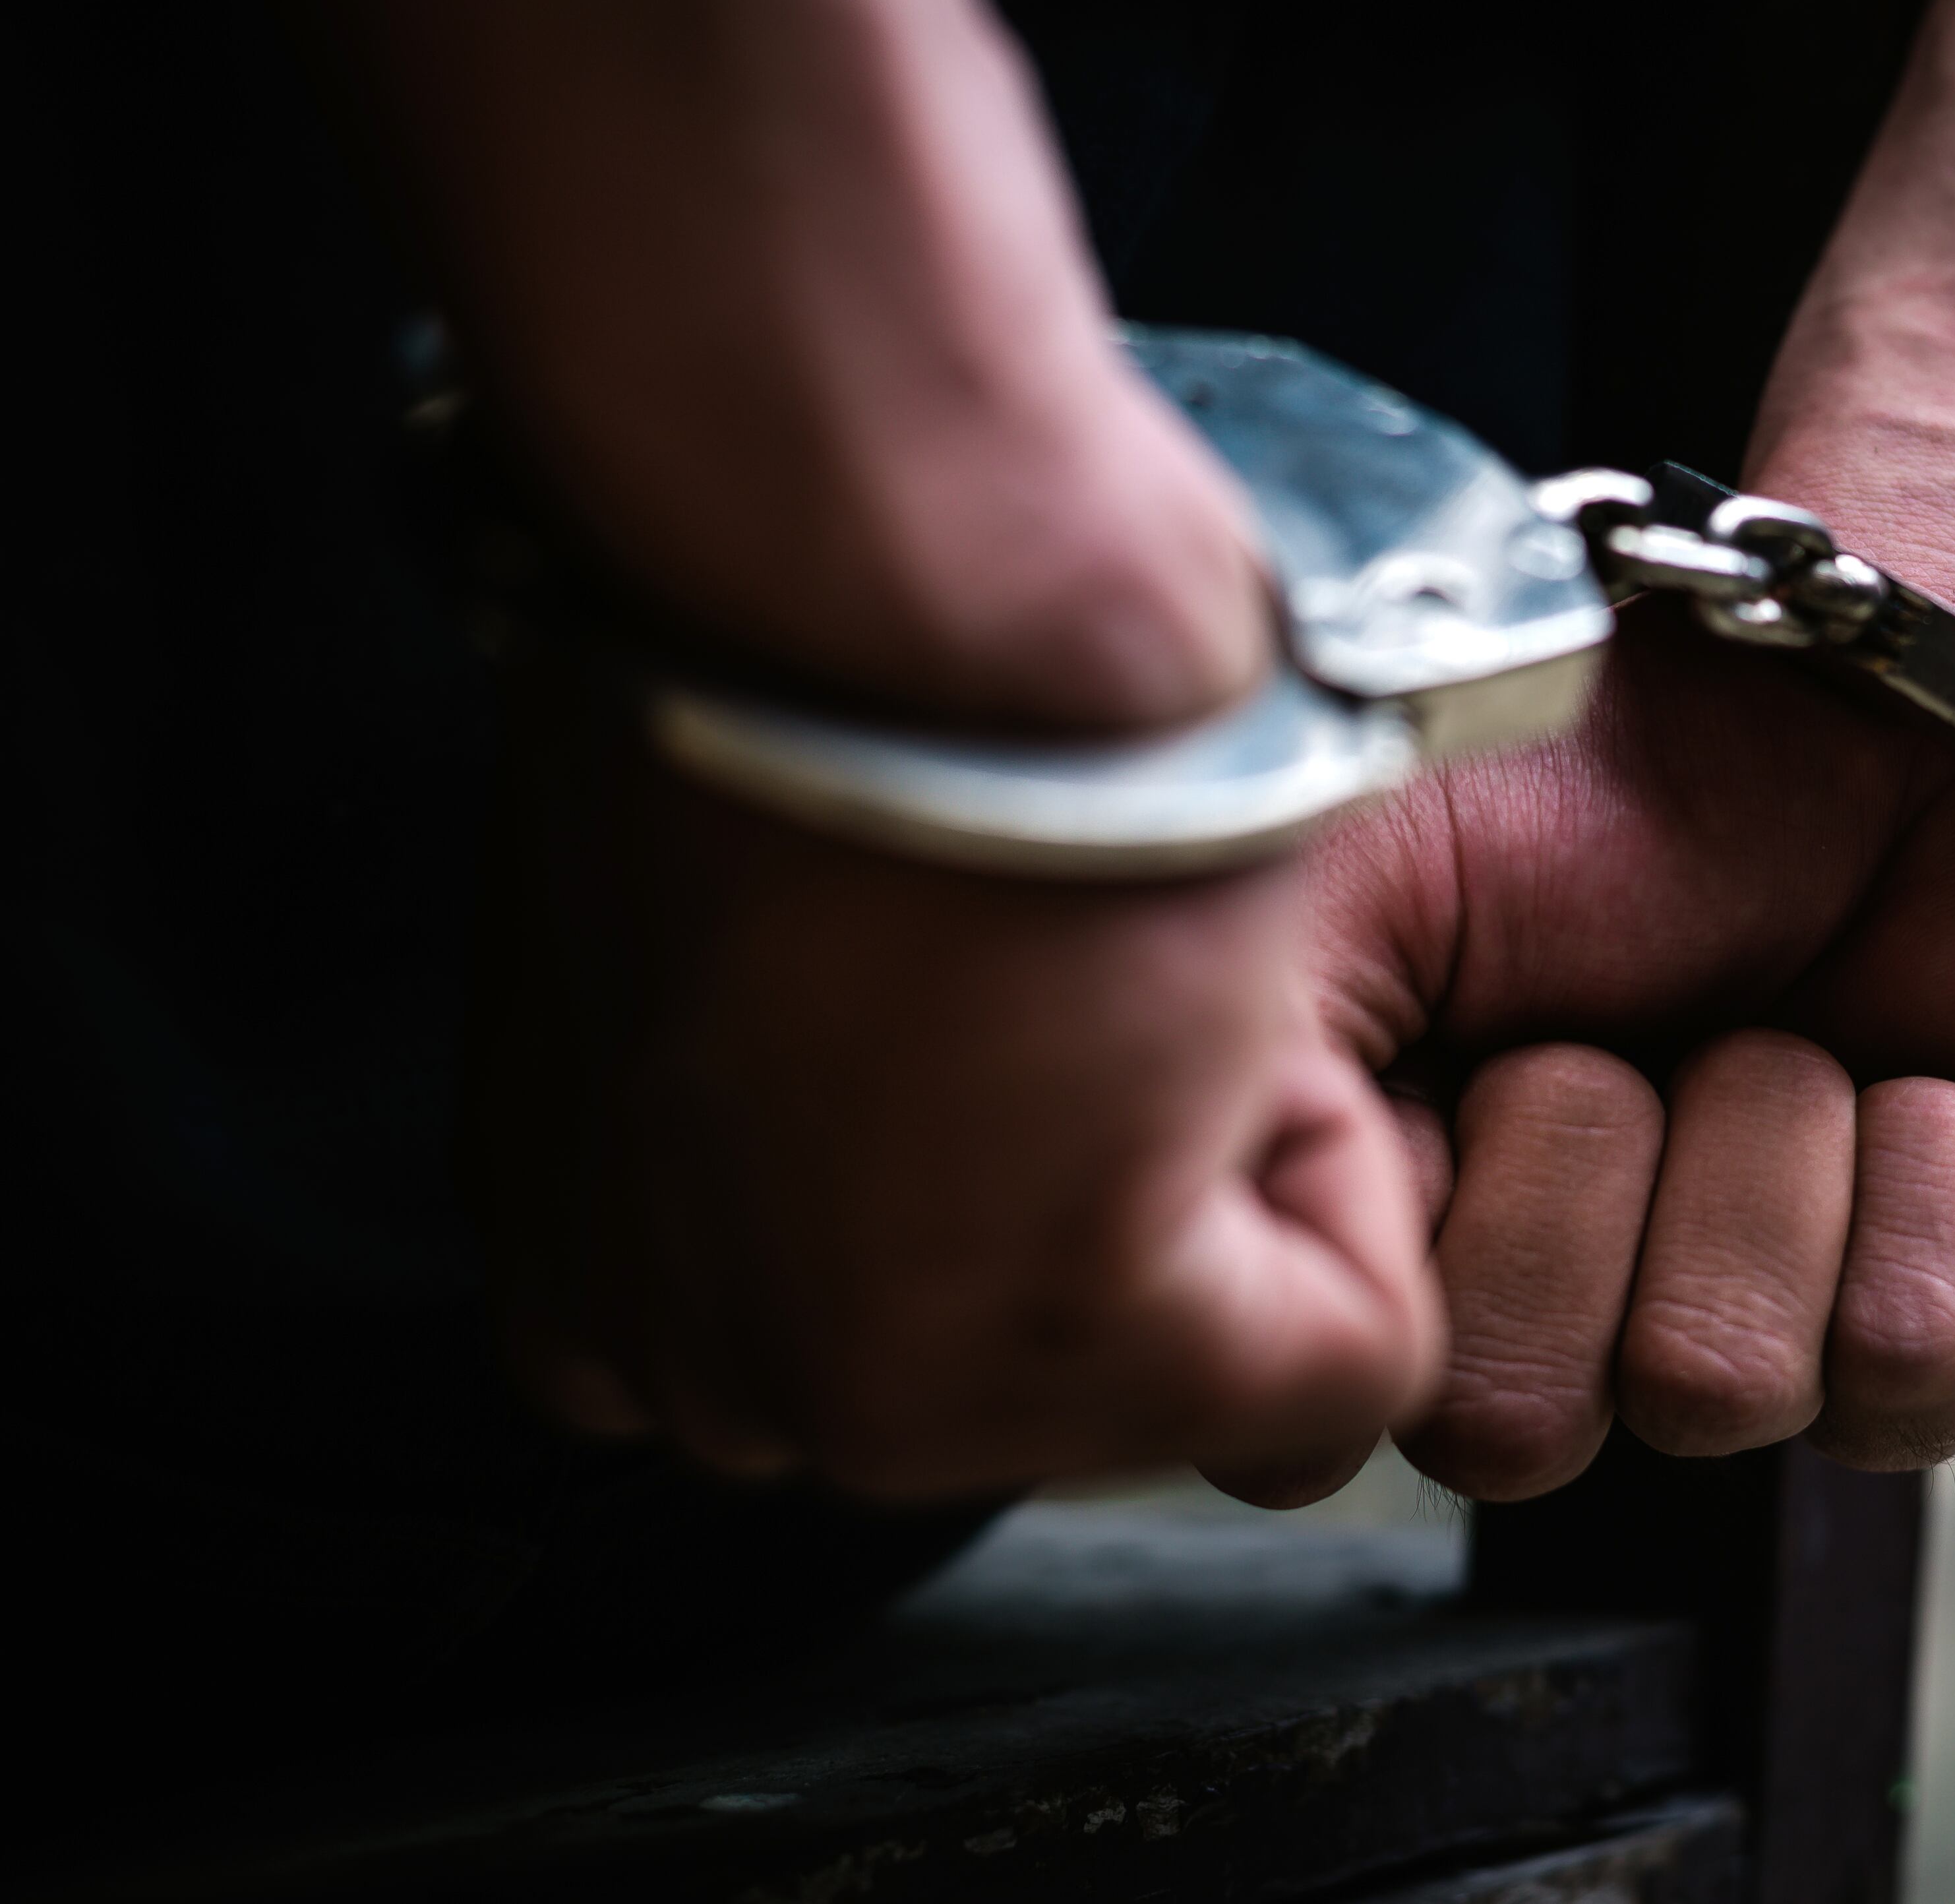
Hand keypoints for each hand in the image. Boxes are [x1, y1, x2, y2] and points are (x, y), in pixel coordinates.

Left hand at [470, 690, 1442, 1499]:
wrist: (869, 562)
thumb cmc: (790, 646)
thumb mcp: (714, 923)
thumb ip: (783, 1084)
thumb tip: (911, 1103)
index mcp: (598, 1286)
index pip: (904, 1321)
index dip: (1035, 1147)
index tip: (1008, 984)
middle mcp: (714, 1381)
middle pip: (1068, 1368)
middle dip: (1135, 1173)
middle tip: (1079, 959)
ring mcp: (874, 1396)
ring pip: (1215, 1359)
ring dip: (1239, 1150)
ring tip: (1131, 961)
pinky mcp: (1069, 1344)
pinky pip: (1346, 1352)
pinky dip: (1353, 1170)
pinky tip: (1210, 1003)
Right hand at [1297, 591, 1954, 1502]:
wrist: (1882, 685)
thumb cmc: (1608, 778)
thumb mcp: (1345, 890)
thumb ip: (1242, 1108)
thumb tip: (1259, 1370)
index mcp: (1414, 1255)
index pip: (1328, 1422)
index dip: (1396, 1232)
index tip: (1449, 1066)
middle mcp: (1583, 1335)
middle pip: (1516, 1425)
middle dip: (1578, 1166)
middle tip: (1623, 1025)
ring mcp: (1782, 1354)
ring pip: (1723, 1384)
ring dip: (1755, 1141)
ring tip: (1782, 1024)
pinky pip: (1921, 1358)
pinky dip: (1928, 1175)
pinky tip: (1930, 1080)